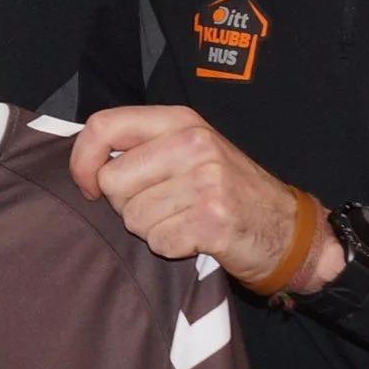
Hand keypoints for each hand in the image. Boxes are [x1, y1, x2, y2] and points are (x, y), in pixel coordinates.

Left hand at [68, 106, 342, 293]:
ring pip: (132, 217)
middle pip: (112, 181)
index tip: (89, 185)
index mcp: (181, 120)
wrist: (286, 228)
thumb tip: (84, 163)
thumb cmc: (226, 190)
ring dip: (152, 228)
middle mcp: (194, 143)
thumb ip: (142, 147)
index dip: (82, 161)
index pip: (104, 126)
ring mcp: (206, 181)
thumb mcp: (190, 150)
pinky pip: (158, 241)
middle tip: (163, 205)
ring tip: (184, 219)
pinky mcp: (213, 220)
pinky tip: (196, 237)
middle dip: (126, 204)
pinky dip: (172, 247)